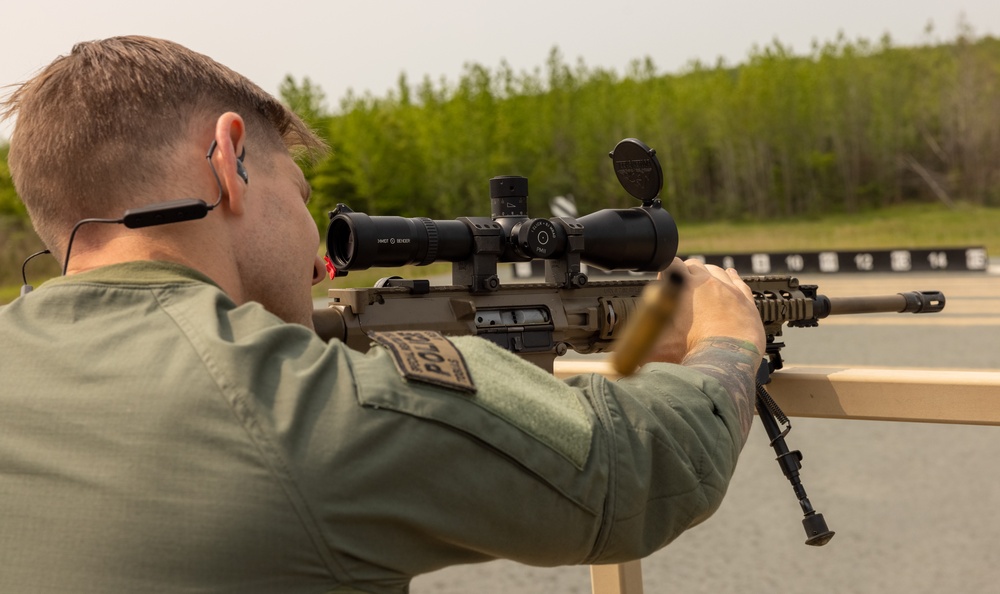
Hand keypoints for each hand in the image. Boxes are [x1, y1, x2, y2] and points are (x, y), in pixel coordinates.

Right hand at [647, 258, 765, 362]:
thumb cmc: (690, 354)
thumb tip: (621, 347)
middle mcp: (706, 282)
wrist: (725, 364)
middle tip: (682, 290)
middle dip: (686, 274)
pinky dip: (731, 279)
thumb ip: (637, 340)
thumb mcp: (652, 347)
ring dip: (708, 276)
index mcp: (682, 286)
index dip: (665, 272)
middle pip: (693, 265)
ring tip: (704, 285)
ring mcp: (728, 289)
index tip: (663, 282)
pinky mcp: (745, 300)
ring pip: (716, 271)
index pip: (670, 264)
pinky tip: (729, 278)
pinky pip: (738, 281)